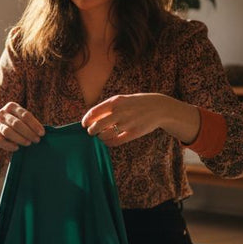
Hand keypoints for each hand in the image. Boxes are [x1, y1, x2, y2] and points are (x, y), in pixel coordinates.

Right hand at [0, 102, 44, 155]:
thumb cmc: (10, 124)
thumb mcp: (17, 118)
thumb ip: (28, 122)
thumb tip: (42, 132)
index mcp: (12, 107)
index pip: (25, 115)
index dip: (34, 125)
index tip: (42, 133)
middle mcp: (2, 113)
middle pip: (16, 123)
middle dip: (28, 132)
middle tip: (37, 140)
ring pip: (7, 132)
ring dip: (20, 138)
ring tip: (28, 144)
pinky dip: (9, 145)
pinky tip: (16, 148)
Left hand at [81, 93, 199, 146]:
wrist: (159, 108)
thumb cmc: (136, 104)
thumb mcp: (122, 100)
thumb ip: (108, 108)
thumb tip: (91, 119)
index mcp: (115, 101)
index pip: (93, 112)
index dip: (86, 120)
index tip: (84, 124)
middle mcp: (120, 112)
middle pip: (96, 126)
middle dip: (91, 131)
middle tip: (92, 132)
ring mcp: (127, 123)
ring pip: (104, 135)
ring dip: (100, 137)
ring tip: (101, 136)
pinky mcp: (133, 133)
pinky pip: (115, 141)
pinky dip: (108, 143)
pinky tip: (108, 141)